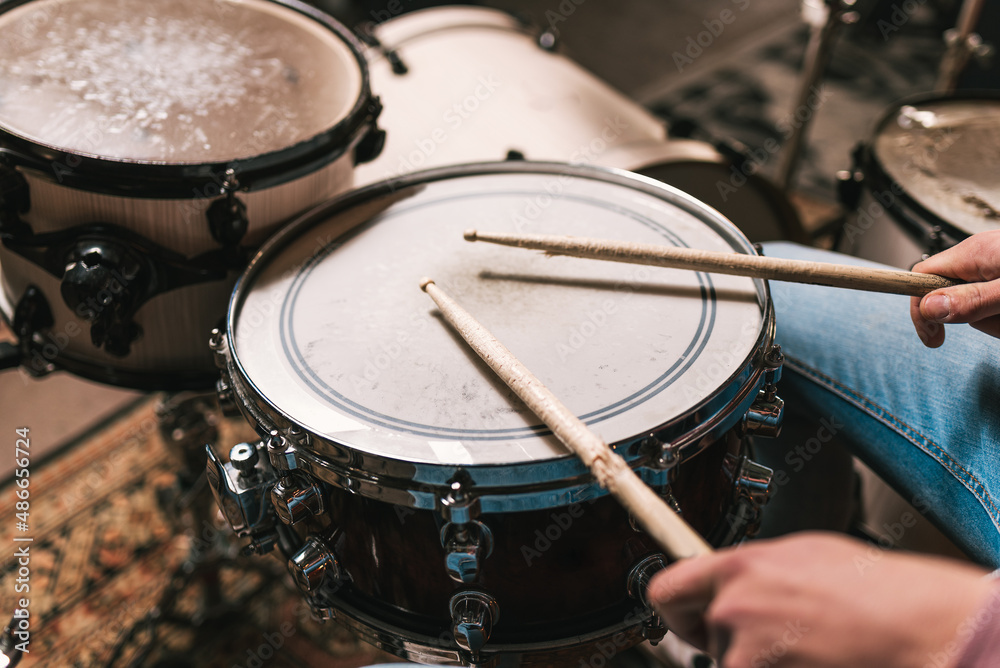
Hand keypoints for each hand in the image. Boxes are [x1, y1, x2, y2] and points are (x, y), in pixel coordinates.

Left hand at [647, 532, 992, 667]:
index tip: (678, 613)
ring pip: (729, 661)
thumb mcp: (801, 553)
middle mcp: (733, 606)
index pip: (666, 588)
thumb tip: (734, 578)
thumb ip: (754, 568)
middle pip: (698, 630)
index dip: (673, 605)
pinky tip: (809, 659)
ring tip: (804, 647)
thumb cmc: (871, 588)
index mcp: (739, 566)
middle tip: (766, 636)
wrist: (911, 624)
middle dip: (723, 636)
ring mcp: (746, 649)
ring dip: (755, 660)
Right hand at [910, 230, 999, 346]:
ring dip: (994, 318)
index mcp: (973, 253)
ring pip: (975, 303)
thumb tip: (928, 308)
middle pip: (951, 296)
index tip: (929, 335)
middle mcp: (979, 256)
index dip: (919, 308)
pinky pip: (991, 299)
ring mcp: (993, 265)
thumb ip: (972, 300)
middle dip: (974, 318)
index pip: (920, 277)